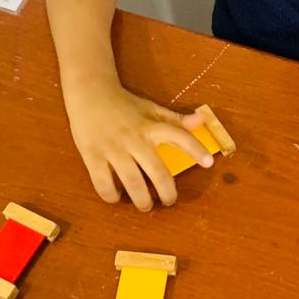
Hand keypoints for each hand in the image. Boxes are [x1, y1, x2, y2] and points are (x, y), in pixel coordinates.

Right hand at [65, 83, 213, 210]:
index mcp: (150, 126)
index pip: (178, 136)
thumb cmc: (123, 104)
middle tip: (169, 201)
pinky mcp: (92, 155)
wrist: (89, 93)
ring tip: (145, 205)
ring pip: (132, 182)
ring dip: (141, 200)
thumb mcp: (150, 109)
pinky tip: (116, 197)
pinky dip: (111, 196)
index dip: (195, 149)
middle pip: (157, 171)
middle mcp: (134, 138)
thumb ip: (175, 119)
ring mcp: (112, 148)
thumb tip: (201, 121)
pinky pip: (103, 182)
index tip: (209, 162)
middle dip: (167, 192)